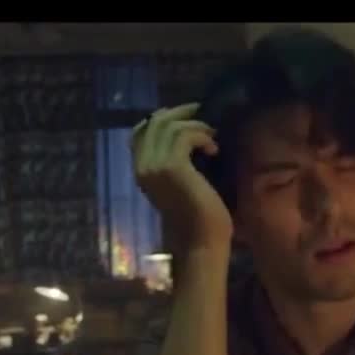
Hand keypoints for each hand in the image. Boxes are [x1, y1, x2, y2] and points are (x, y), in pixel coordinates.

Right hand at [131, 103, 231, 250]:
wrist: (201, 241)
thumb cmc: (198, 216)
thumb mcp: (181, 182)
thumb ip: (176, 160)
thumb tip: (189, 132)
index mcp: (140, 169)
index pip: (140, 129)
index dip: (164, 117)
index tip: (189, 117)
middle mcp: (142, 165)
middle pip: (155, 121)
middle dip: (182, 113)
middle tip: (205, 116)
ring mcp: (154, 165)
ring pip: (170, 125)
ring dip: (197, 126)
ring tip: (213, 138)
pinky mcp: (172, 167)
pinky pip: (185, 135)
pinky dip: (203, 136)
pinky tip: (214, 150)